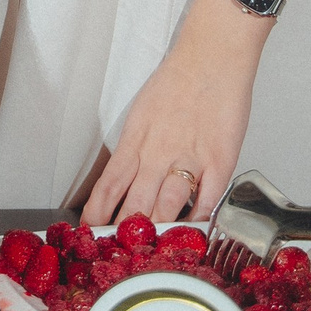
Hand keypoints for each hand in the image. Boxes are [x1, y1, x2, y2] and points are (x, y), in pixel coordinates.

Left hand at [80, 32, 256, 232]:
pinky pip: (206, 202)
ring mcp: (189, 159)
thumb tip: (127, 179)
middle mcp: (158, 152)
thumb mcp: (144, 112)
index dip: (98, 213)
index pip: (109, 185)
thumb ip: (136, 147)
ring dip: (158, 232)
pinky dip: (198, 221)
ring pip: (167, 208)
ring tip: (151, 252)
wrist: (212, 57)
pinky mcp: (219, 162)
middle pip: (136, 204)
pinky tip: (191, 233)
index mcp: (136, 139)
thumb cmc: (179, 79)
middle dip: (126, 233)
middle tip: (119, 254)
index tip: (90, 232)